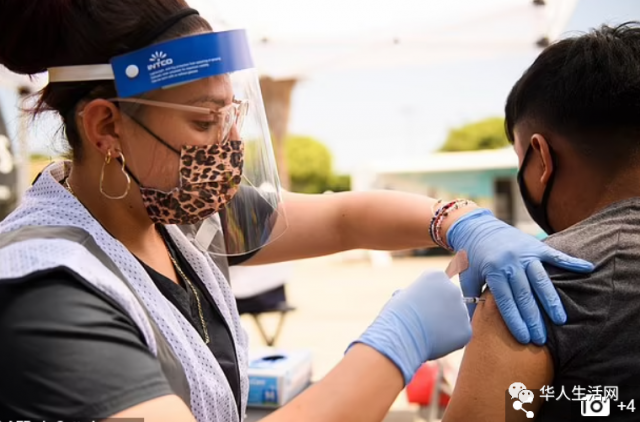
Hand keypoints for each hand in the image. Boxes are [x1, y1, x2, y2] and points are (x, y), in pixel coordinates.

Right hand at [348, 270, 470, 384]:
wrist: (401, 334)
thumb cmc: (396, 315)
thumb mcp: (401, 296)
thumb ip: (415, 295)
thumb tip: (412, 299)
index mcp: (436, 276)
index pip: (438, 286)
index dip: (427, 298)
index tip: (416, 307)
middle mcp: (453, 289)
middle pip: (450, 300)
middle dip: (440, 310)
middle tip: (424, 323)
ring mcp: (462, 309)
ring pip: (456, 319)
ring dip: (446, 325)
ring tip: (427, 334)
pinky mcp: (466, 330)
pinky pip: (460, 335)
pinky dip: (450, 341)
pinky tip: (435, 342)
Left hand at [446, 208, 594, 344]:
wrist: (477, 226)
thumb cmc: (472, 256)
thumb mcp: (467, 277)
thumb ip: (471, 300)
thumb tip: (471, 328)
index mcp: (493, 272)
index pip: (506, 302)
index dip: (515, 321)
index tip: (525, 339)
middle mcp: (510, 263)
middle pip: (525, 296)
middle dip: (534, 319)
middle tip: (542, 339)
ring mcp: (524, 254)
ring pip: (541, 280)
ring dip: (551, 301)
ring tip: (560, 320)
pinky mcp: (535, 245)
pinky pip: (555, 255)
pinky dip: (572, 262)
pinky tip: (588, 268)